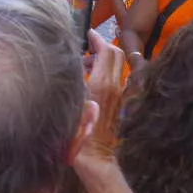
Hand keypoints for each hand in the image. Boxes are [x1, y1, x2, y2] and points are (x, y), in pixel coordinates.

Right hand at [75, 34, 125, 168]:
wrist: (95, 159)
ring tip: (83, 66)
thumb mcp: (72, 103)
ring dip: (103, 60)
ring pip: (116, 67)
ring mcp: (119, 95)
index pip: (107, 51)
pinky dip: (104, 72)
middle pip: (116, 55)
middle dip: (103, 47)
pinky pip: (115, 79)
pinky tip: (89, 81)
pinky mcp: (119, 104)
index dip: (98, 39)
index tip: (88, 34)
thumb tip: (74, 62)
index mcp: (103, 84)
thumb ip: (75, 79)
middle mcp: (115, 87)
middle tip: (86, 48)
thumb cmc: (78, 135)